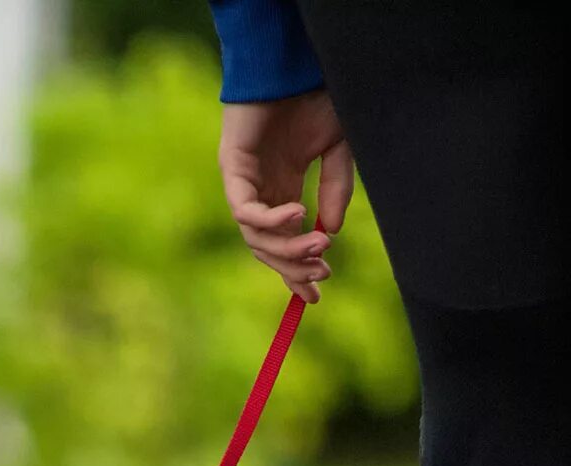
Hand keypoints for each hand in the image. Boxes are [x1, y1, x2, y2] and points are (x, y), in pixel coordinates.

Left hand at [218, 90, 354, 302]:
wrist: (295, 66)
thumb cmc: (315, 99)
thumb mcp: (338, 151)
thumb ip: (336, 190)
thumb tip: (330, 232)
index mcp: (284, 191)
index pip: (283, 244)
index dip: (296, 272)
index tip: (317, 294)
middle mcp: (262, 192)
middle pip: (267, 248)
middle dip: (294, 266)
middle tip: (322, 272)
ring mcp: (245, 182)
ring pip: (256, 236)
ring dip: (287, 247)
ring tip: (317, 246)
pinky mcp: (232, 168)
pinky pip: (245, 210)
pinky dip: (270, 219)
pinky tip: (298, 213)